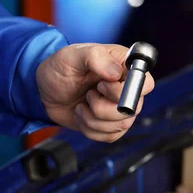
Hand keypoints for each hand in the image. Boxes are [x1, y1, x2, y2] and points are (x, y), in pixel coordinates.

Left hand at [37, 43, 154, 142]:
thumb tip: (116, 73)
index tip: (103, 86)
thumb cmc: (60, 68)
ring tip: (82, 105)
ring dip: (93, 119)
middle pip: (133, 109)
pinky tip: (83, 116)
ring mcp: (121, 108)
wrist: (46, 91)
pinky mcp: (111, 125)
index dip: (127, 90)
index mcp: (124, 66)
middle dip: (103, 107)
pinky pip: (110, 136)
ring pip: (121, 125)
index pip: (146, 83)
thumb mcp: (71, 56)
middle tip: (88, 95)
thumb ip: (94, 58)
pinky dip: (90, 130)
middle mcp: (127, 88)